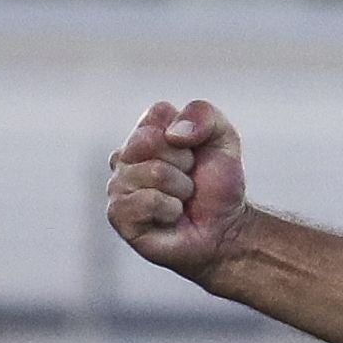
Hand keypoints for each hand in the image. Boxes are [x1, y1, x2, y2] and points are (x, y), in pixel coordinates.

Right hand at [107, 98, 256, 283]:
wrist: (226, 230)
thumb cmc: (218, 185)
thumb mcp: (223, 139)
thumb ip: (203, 115)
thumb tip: (172, 134)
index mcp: (143, 133)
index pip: (159, 112)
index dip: (189, 134)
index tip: (194, 153)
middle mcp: (124, 157)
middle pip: (151, 140)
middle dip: (184, 162)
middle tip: (189, 179)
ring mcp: (117, 186)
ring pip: (154, 171)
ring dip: (181, 189)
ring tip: (182, 200)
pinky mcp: (118, 215)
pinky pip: (148, 200)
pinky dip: (171, 210)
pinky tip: (171, 217)